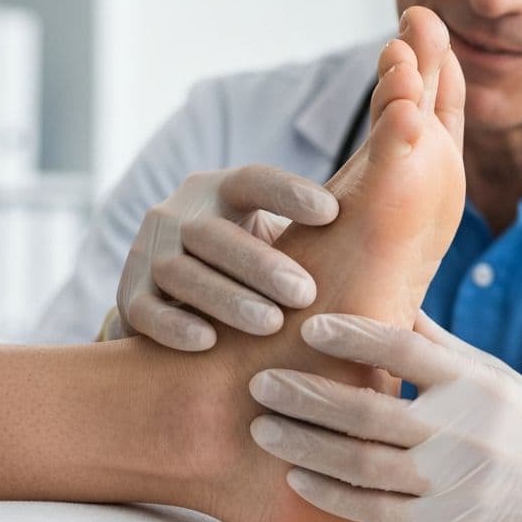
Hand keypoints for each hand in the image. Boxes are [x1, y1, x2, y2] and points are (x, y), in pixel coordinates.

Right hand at [109, 166, 338, 349]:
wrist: (177, 301)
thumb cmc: (252, 269)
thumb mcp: (276, 238)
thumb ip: (318, 234)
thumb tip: (392, 233)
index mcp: (220, 191)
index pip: (252, 180)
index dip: (290, 193)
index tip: (334, 213)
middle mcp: (179, 213)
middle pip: (213, 233)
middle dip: (261, 263)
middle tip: (305, 293)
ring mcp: (149, 253)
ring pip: (181, 271)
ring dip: (226, 297)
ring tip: (270, 324)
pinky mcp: (129, 295)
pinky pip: (145, 308)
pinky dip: (174, 325)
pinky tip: (208, 342)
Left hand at [248, 311, 521, 521]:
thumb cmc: (521, 420)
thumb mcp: (487, 370)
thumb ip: (432, 341)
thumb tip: (384, 290)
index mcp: (472, 383)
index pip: (403, 350)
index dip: (353, 335)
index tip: (309, 326)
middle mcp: (462, 431)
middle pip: (370, 411)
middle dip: (308, 396)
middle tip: (262, 383)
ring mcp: (451, 481)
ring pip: (363, 463)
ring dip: (306, 445)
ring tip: (263, 428)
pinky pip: (375, 509)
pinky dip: (331, 494)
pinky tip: (296, 475)